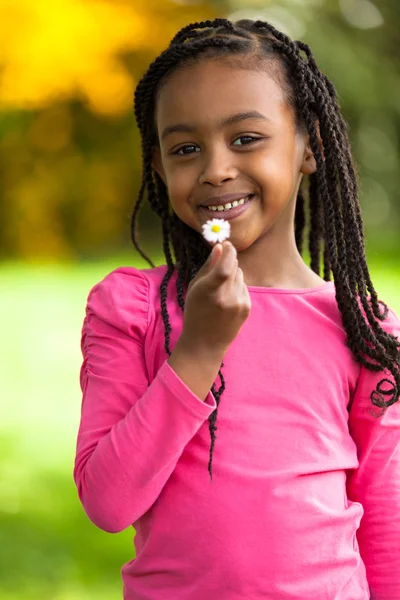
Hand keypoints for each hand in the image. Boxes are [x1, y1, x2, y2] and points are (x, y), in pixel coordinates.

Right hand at [179, 241, 250, 356]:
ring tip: (220, 291)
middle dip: (228, 263)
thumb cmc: (195, 313)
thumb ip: (208, 267)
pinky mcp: (247, 308)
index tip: (227, 244)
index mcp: (211, 290)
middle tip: (217, 271)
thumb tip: (220, 247)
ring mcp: (240, 303)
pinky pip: (244, 287)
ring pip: (241, 276)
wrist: (205, 344)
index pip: (227, 264)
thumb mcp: (195, 288)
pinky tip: (226, 300)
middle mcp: (228, 296)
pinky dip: (237, 288)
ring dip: (232, 276)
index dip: (229, 251)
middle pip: (235, 266)